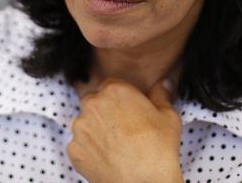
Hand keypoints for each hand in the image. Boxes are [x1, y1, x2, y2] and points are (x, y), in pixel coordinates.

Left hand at [67, 79, 182, 182]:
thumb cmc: (159, 149)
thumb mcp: (169, 116)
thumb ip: (161, 94)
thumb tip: (163, 84)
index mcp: (115, 90)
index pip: (112, 86)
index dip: (121, 99)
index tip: (129, 112)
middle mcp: (93, 104)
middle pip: (95, 102)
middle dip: (106, 112)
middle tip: (123, 130)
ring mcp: (80, 127)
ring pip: (86, 123)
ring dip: (96, 131)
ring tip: (116, 147)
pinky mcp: (73, 149)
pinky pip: (81, 145)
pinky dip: (90, 150)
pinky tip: (107, 158)